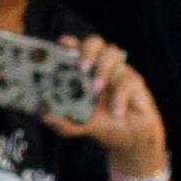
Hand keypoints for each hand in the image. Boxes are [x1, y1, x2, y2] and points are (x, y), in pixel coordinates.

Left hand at [49, 35, 172, 180]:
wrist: (131, 137)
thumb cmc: (105, 124)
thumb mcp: (81, 126)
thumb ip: (64, 123)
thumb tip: (45, 117)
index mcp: (86, 74)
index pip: (78, 51)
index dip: (71, 43)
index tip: (62, 42)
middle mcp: (101, 67)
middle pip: (97, 43)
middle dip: (88, 51)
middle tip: (81, 68)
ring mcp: (118, 72)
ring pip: (113, 54)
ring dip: (103, 69)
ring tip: (97, 89)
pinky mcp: (135, 81)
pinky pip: (127, 81)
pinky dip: (119, 98)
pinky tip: (117, 112)